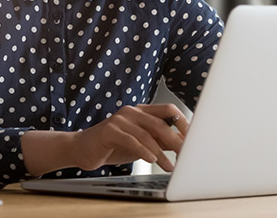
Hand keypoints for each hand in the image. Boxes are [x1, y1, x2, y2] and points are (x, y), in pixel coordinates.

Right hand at [72, 103, 188, 172]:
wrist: (83, 148)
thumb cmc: (113, 145)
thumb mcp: (140, 142)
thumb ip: (158, 140)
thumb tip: (182, 143)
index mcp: (141, 111)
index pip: (168, 110)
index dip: (183, 123)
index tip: (194, 139)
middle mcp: (132, 111)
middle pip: (160, 122)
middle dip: (176, 140)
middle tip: (186, 155)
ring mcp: (120, 119)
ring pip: (147, 134)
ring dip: (161, 153)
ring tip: (169, 167)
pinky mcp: (110, 130)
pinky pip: (131, 140)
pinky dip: (143, 151)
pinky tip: (151, 160)